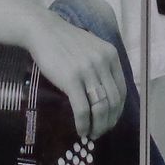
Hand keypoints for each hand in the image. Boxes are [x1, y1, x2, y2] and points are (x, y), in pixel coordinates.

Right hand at [26, 13, 126, 138]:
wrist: (42, 30)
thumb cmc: (64, 41)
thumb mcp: (91, 48)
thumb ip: (101, 66)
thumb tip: (104, 94)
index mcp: (110, 55)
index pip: (122, 90)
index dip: (118, 110)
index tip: (111, 120)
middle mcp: (103, 63)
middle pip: (113, 102)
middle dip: (109, 121)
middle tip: (101, 131)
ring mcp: (87, 71)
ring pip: (101, 108)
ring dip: (98, 126)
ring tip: (92, 134)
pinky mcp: (71, 79)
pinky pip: (83, 109)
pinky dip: (84, 123)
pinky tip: (81, 130)